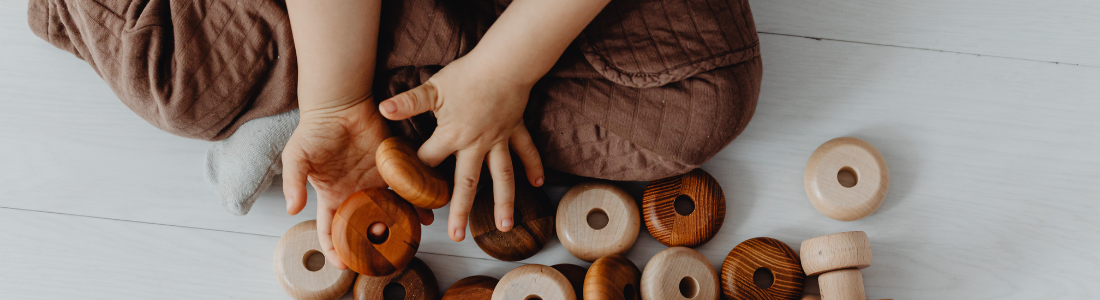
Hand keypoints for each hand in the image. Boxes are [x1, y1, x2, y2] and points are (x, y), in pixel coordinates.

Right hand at [282, 98, 434, 269]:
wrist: (340, 105)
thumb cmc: (315, 130)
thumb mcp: (296, 156)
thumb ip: (293, 182)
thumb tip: (293, 209)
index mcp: (331, 196)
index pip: (330, 230)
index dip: (334, 249)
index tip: (343, 265)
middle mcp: (354, 194)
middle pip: (364, 227)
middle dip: (372, 243)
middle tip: (383, 257)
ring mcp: (374, 182)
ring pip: (389, 211)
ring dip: (399, 225)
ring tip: (410, 238)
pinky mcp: (392, 168)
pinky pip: (404, 188)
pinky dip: (414, 200)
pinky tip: (423, 211)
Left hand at [379, 54, 544, 241]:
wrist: (505, 63)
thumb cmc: (467, 75)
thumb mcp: (433, 88)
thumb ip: (409, 102)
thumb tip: (383, 109)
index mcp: (452, 136)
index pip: (428, 161)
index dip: (414, 175)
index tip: (406, 195)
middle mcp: (477, 144)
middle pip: (467, 183)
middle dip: (460, 210)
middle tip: (456, 236)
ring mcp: (499, 140)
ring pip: (502, 176)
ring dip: (505, 201)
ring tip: (504, 227)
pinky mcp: (515, 130)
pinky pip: (526, 151)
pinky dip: (533, 167)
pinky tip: (536, 185)